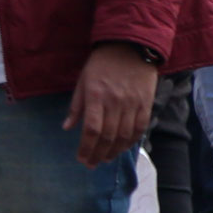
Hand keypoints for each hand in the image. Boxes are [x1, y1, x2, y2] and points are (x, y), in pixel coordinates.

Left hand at [64, 41, 158, 166]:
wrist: (130, 48)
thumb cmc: (101, 64)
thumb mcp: (82, 81)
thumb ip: (76, 106)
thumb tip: (67, 127)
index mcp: (96, 96)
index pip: (92, 129)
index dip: (86, 147)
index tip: (81, 158)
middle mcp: (115, 102)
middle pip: (108, 136)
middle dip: (98, 153)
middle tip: (91, 164)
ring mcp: (133, 104)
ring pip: (125, 135)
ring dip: (114, 151)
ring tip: (105, 159)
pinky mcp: (146, 104)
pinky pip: (140, 128)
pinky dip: (131, 141)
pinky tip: (123, 148)